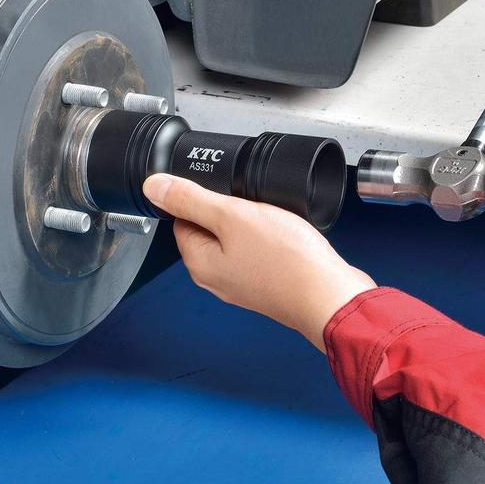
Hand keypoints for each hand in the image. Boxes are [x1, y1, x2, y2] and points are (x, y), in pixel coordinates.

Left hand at [142, 173, 375, 351]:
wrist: (331, 296)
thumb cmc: (287, 262)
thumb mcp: (232, 216)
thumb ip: (191, 199)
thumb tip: (152, 187)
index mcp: (199, 262)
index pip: (182, 219)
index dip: (201, 198)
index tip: (224, 192)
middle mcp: (217, 278)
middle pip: (210, 229)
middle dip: (230, 211)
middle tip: (252, 206)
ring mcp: (243, 283)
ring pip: (237, 239)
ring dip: (252, 223)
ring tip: (272, 220)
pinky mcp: (268, 283)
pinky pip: (260, 252)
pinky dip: (270, 239)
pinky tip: (285, 235)